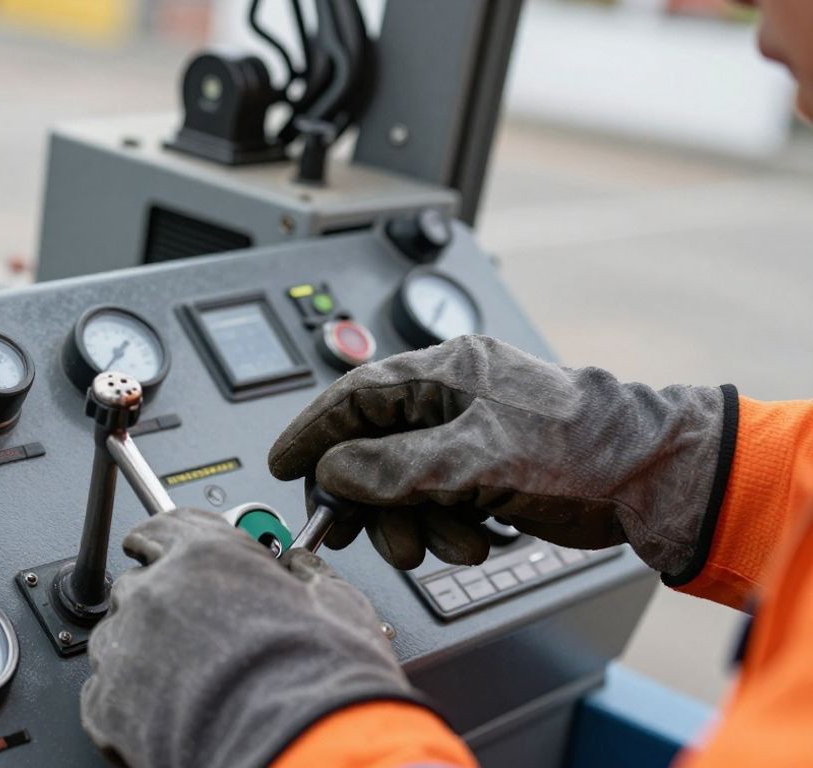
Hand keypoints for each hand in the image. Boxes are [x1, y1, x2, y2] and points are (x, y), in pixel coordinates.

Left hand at [80, 508, 426, 767]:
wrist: (299, 754)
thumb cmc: (322, 685)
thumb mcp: (338, 607)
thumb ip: (307, 576)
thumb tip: (303, 569)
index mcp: (207, 555)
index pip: (165, 527)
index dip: (167, 540)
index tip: (161, 549)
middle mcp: (157, 592)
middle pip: (139, 583)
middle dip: (163, 602)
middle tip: (198, 632)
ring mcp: (125, 648)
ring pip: (117, 636)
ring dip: (142, 650)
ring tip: (186, 682)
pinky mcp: (107, 704)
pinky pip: (103, 691)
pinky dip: (128, 699)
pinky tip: (166, 711)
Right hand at [268, 335, 732, 578]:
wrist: (656, 478)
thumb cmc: (579, 448)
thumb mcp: (472, 459)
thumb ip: (391, 466)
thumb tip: (332, 472)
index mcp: (443, 372)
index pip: (351, 396)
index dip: (311, 433)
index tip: (284, 467)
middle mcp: (450, 398)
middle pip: (371, 445)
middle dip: (363, 495)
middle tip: (350, 531)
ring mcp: (469, 436)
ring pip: (402, 481)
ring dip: (410, 521)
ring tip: (437, 542)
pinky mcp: (488, 471)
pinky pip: (437, 501)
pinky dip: (443, 527)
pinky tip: (472, 538)